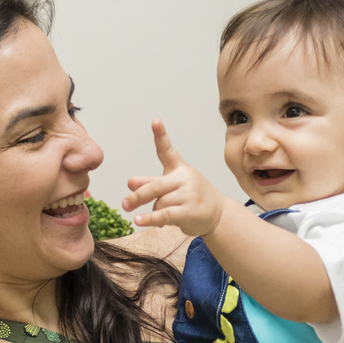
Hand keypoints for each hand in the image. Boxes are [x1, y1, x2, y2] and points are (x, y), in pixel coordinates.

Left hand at [123, 119, 225, 236]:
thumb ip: (151, 183)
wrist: (218, 215)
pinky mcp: (188, 211)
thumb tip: (130, 183)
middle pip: (154, 186)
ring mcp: (188, 195)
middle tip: (125, 204)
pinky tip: (138, 221)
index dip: (161, 135)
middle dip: (138, 196)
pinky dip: (149, 219)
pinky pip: (163, 214)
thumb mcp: (173, 187)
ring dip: (154, 213)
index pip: (168, 151)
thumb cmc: (193, 198)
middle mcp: (185, 178)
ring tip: (163, 216)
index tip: (155, 121)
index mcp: (180, 168)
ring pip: (158, 203)